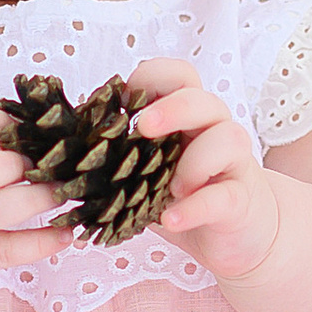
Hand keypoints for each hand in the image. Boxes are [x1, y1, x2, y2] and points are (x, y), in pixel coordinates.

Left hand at [133, 56, 282, 281]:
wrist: (242, 237)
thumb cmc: (189, 195)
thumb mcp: (153, 169)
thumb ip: (124, 152)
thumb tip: (69, 144)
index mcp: (190, 117)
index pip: (179, 75)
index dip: (152, 77)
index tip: (121, 102)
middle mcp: (216, 131)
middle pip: (203, 99)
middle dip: (171, 108)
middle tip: (143, 129)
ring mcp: (235, 165)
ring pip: (228, 138)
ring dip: (192, 162)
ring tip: (169, 189)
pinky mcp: (241, 201)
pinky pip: (223, 197)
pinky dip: (194, 208)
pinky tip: (171, 219)